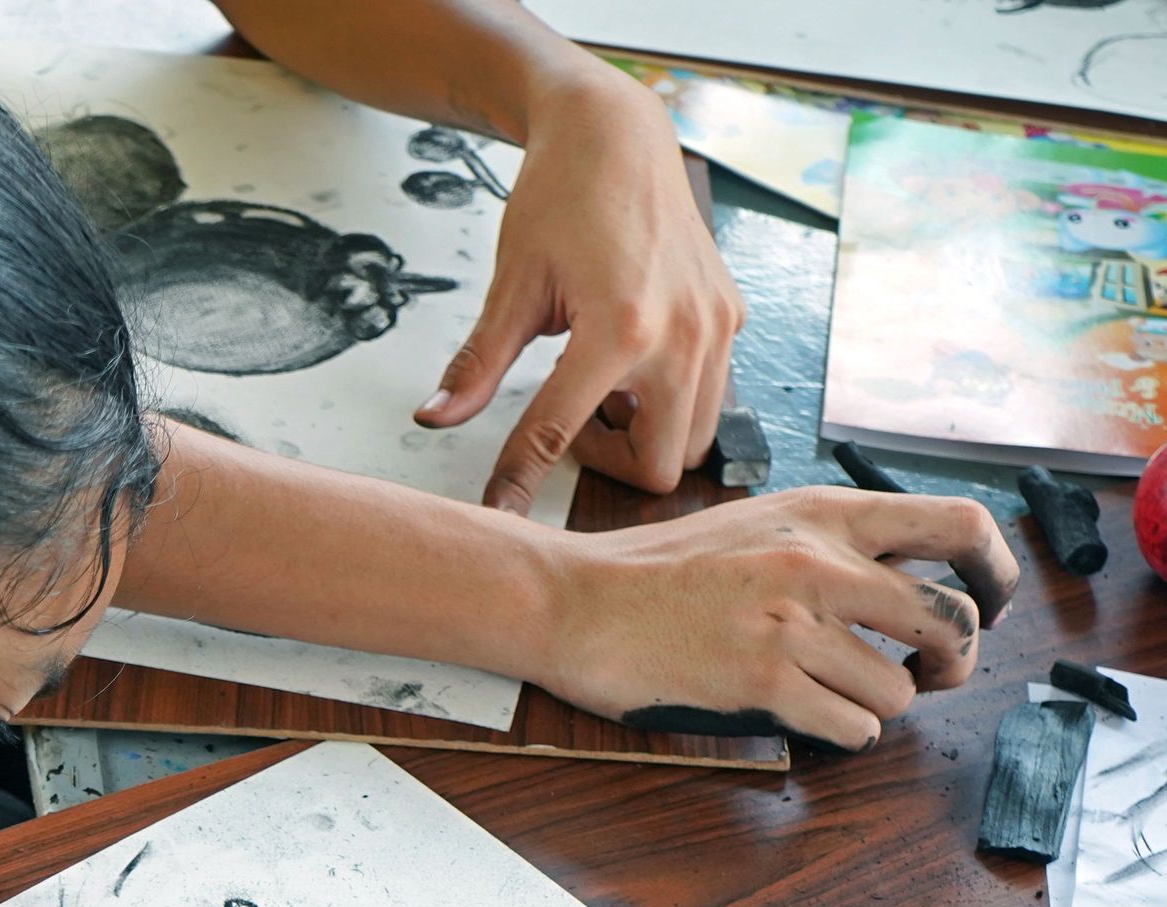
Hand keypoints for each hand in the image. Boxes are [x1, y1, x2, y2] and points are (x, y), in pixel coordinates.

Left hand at [415, 58, 743, 506]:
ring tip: (599, 389)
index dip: (521, 481)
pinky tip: (631, 366)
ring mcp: (717, 327)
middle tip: (569, 422)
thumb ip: (479, 363)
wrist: (616, 135)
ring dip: (645, 436)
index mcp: (621, 329)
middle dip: (609, 464)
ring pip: (694, 439)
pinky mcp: (731, 317)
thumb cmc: (563, 195)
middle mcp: (684, 335)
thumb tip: (435, 416)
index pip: (558, 437)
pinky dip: (670, 402)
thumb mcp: (512, 284)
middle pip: (658, 466)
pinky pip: (711, 394)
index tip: (500, 511)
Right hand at [524, 487, 1018, 748]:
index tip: (991, 602)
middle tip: (933, 674)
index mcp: (823, 515)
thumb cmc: (658, 571)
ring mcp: (793, 625)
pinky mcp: (765, 684)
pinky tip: (805, 716)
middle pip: (950, 621)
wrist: (576, 602)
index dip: (997, 572)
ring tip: (833, 696)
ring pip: (900, 689)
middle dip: (955, 661)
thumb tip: (904, 584)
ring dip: (879, 705)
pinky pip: (853, 728)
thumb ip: (830, 544)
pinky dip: (841, 733)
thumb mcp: (758, 525)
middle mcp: (820, 563)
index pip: (959, 526)